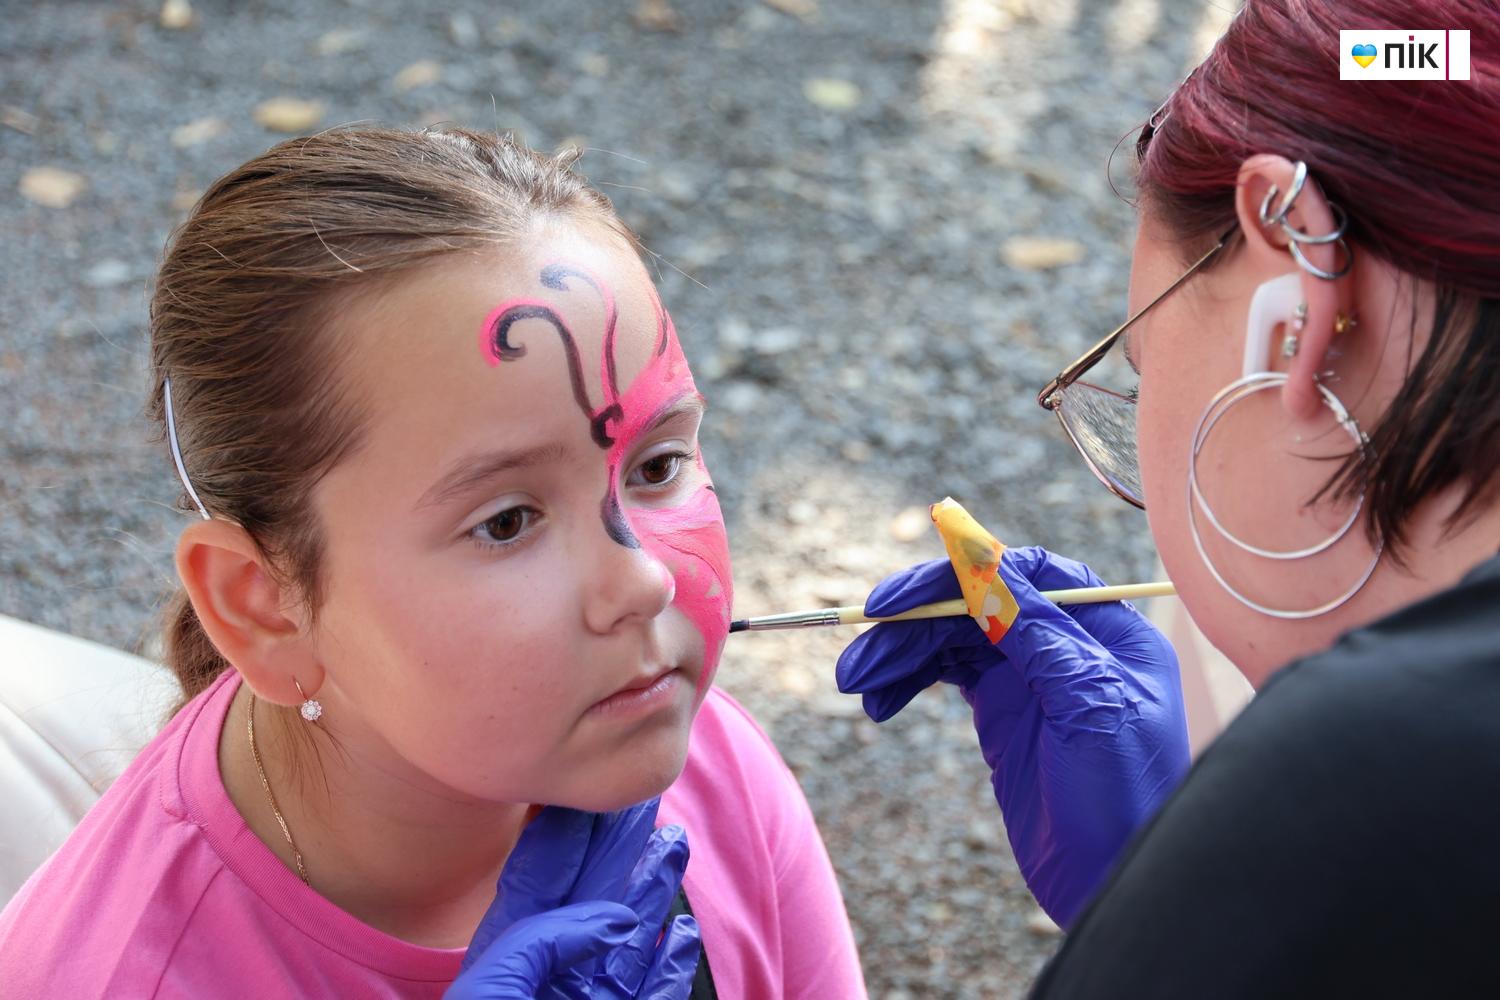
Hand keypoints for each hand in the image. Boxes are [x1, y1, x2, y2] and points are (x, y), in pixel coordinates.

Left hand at [448, 800, 701, 998]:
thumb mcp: (491, 989)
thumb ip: (538, 944)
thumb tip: (616, 919)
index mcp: (510, 961)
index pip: (540, 884)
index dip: (564, 836)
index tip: (590, 794)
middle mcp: (554, 976)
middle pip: (594, 897)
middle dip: (618, 846)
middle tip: (642, 800)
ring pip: (631, 940)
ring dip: (653, 888)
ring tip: (674, 841)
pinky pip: (657, 995)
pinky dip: (674, 963)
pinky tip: (684, 929)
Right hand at [835, 546, 1189, 926]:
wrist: (1115, 886)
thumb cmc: (1125, 799)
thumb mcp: (1088, 706)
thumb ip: (1039, 632)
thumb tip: (987, 563)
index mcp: (1105, 630)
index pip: (1026, 574)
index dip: (961, 573)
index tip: (903, 596)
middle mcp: (1066, 644)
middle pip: (978, 603)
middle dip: (915, 621)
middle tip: (861, 647)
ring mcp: (1031, 678)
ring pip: (953, 639)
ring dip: (901, 653)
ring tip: (855, 683)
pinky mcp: (1002, 713)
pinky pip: (946, 675)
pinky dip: (908, 681)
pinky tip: (879, 702)